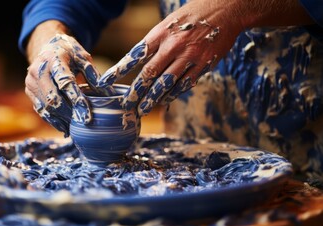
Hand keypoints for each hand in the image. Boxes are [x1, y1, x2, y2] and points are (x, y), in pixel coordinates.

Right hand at [25, 22, 114, 136]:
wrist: (47, 48)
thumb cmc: (69, 53)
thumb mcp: (83, 58)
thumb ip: (93, 75)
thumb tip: (108, 94)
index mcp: (54, 59)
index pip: (65, 82)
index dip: (76, 99)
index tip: (87, 114)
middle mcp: (38, 70)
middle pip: (52, 98)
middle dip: (68, 113)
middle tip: (82, 124)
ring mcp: (31, 82)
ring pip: (46, 107)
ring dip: (61, 120)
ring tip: (75, 128)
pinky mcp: (29, 92)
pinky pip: (41, 109)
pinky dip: (53, 120)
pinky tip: (65, 127)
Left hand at [98, 0, 242, 115]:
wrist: (225, 9)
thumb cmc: (192, 16)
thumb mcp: (167, 24)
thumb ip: (154, 43)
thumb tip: (139, 64)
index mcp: (160, 33)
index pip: (135, 55)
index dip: (119, 70)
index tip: (105, 81)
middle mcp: (173, 45)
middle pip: (149, 73)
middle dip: (136, 92)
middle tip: (127, 105)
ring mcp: (189, 56)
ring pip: (166, 83)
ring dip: (153, 98)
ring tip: (143, 109)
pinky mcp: (203, 64)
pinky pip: (185, 84)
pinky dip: (173, 94)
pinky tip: (165, 101)